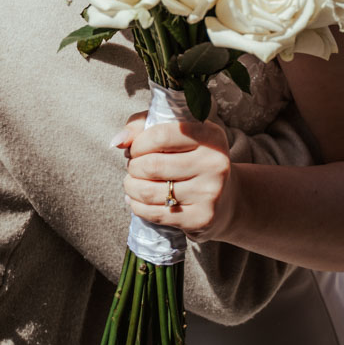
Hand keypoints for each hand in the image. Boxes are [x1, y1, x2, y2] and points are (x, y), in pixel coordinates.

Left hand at [116, 114, 237, 240]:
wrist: (226, 199)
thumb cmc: (192, 159)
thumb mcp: (177, 133)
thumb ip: (143, 125)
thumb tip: (117, 141)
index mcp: (210, 136)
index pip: (162, 135)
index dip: (139, 143)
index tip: (136, 149)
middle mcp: (214, 164)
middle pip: (152, 165)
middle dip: (133, 166)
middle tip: (134, 167)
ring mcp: (209, 193)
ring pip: (149, 191)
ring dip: (130, 187)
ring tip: (132, 183)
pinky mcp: (201, 218)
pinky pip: (154, 213)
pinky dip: (137, 206)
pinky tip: (136, 200)